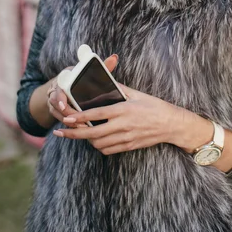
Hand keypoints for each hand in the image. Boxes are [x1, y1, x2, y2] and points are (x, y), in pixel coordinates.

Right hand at [47, 55, 117, 128]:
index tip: (65, 103)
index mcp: (65, 76)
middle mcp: (56, 87)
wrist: (67, 85)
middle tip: (76, 119)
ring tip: (80, 125)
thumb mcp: (91, 71)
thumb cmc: (83, 78)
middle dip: (66, 111)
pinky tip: (77, 128)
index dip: (60, 96)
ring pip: (56, 111)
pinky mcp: (54, 109)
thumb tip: (114, 58)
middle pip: (55, 101)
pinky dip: (67, 123)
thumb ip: (103, 66)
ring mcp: (53, 99)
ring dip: (67, 119)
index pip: (58, 85)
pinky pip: (58, 117)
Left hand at [52, 59, 180, 153]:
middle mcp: (122, 125)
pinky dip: (99, 146)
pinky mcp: (129, 146)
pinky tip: (95, 140)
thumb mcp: (137, 94)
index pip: (96, 114)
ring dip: (86, 140)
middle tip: (60, 132)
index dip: (79, 117)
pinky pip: (108, 150)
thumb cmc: (154, 106)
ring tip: (78, 133)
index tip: (66, 118)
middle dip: (74, 134)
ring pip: (98, 144)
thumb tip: (105, 81)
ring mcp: (125, 138)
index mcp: (123, 110)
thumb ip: (119, 89)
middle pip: (92, 133)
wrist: (171, 124)